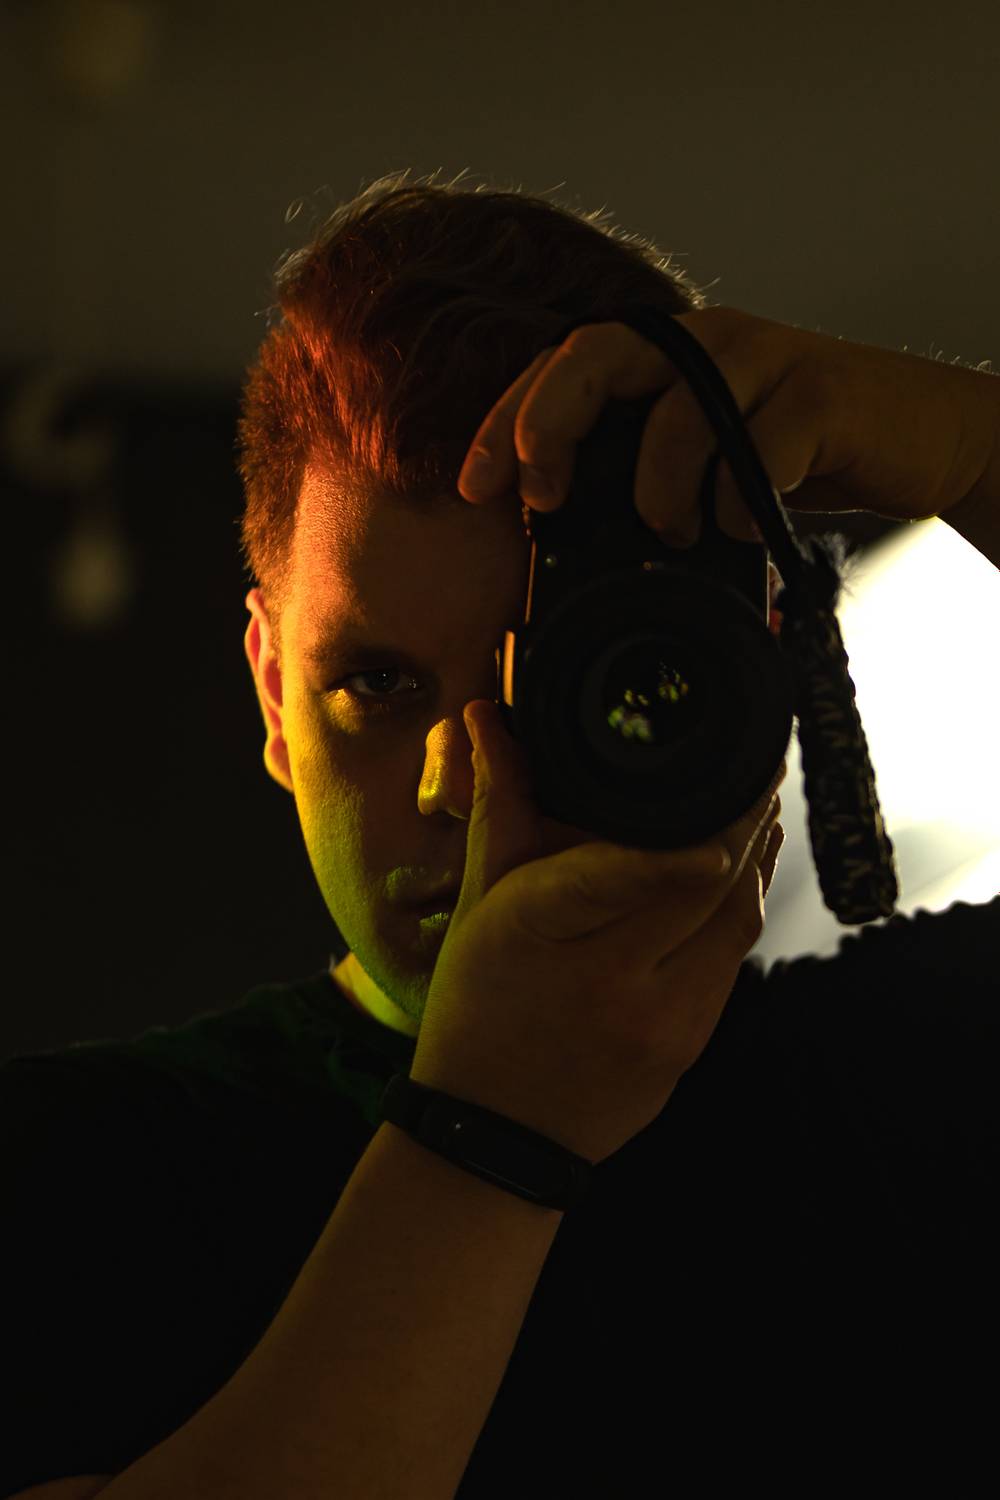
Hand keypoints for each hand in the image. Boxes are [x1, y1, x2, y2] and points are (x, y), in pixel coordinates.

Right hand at [412, 700, 784, 1166]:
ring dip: (757, 858)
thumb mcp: (479, 904)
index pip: (629, 872)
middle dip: (747, 819)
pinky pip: (732, 958)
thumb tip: (489, 715)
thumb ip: (502, 804)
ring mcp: (662, 1021)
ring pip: (735, 920)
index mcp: (545, 934)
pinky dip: (741, 905)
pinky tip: (742, 868)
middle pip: (706, 886)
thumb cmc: (477, 1007)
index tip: (737, 780)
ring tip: (763, 801)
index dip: (696, 829)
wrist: (494, 1135)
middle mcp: (612, 980)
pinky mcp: (692, 1045)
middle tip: (762, 759)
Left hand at [456, 305, 999, 546]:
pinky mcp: (821, 391)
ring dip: (658, 484)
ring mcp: (765, 359)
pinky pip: (762, 445)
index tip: (473, 487)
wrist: (917, 433)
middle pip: (598, 354)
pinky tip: (738, 531)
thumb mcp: (708, 461)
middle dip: (549, 424)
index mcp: (665, 356)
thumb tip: (563, 539)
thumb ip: (645, 475)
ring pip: (680, 405)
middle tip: (539, 493)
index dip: (507, 422)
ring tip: (667, 531)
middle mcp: (705, 342)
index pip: (561, 368)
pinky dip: (738, 501)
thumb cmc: (799, 452)